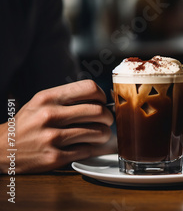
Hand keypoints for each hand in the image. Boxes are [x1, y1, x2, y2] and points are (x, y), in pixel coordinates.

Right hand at [0, 80, 116, 173]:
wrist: (1, 149)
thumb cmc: (29, 123)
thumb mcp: (42, 103)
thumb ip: (68, 98)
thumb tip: (104, 97)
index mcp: (48, 98)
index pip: (89, 88)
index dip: (102, 95)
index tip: (103, 102)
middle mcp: (49, 115)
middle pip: (98, 111)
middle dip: (108, 117)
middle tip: (107, 120)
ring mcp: (51, 137)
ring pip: (97, 132)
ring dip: (104, 134)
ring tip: (101, 134)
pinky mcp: (54, 156)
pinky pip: (87, 150)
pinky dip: (92, 148)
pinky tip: (87, 146)